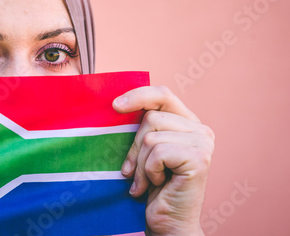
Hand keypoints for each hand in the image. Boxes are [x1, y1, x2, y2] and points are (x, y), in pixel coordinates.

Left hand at [113, 86, 213, 235]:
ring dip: (141, 163)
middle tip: (133, 171)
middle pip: (151, 117)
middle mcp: (200, 129)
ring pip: (151, 136)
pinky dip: (149, 171)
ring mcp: (203, 143)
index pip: (162, 95)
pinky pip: (157, 152)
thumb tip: (116, 104)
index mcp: (188, 123)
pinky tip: (158, 184)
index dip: (138, 95)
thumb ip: (143, 128)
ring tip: (147, 181)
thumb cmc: (153, 187)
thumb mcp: (145, 151)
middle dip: (135, 147)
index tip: (115, 106)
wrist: (168, 223)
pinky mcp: (199, 158)